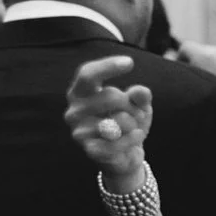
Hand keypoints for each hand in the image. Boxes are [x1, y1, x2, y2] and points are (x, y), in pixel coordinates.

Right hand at [64, 56, 152, 184]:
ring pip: (118, 120)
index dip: (107, 66)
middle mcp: (74, 111)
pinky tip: (137, 136)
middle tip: (138, 113)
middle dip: (132, 104)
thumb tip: (141, 92)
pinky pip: (119, 141)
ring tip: (132, 127)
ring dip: (134, 123)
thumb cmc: (128, 122)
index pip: (87, 74)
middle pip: (110, 96)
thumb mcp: (137, 105)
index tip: (129, 62)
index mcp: (80, 93)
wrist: (125, 154)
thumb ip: (140, 96)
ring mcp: (79, 132)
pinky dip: (134, 138)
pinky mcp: (90, 150)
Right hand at [175, 41, 215, 99]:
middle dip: (199, 61)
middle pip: (202, 51)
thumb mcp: (187, 85)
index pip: (186, 47)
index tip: (184, 70)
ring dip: (213, 63)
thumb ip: (178, 68)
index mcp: (204, 56)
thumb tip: (170, 57)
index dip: (182, 58)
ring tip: (214, 81)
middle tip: (200, 80)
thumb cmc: (207, 102)